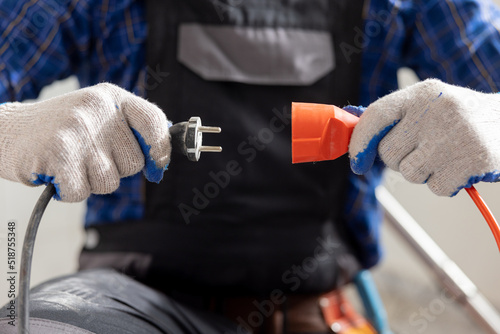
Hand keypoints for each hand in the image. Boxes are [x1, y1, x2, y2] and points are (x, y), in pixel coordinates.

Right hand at [0, 83, 169, 201]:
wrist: (8, 131)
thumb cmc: (62, 131)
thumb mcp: (98, 117)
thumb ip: (131, 133)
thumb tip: (161, 163)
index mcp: (112, 98)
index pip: (154, 120)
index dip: (161, 146)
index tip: (158, 163)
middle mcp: (98, 109)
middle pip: (135, 163)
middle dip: (114, 169)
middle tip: (87, 156)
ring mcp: (78, 129)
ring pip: (109, 182)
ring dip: (91, 182)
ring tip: (71, 163)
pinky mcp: (59, 152)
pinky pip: (82, 192)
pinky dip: (69, 192)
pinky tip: (57, 173)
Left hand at [349, 79, 499, 195]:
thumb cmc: (461, 117)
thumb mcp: (429, 104)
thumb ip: (394, 118)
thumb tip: (355, 136)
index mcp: (422, 93)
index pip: (376, 115)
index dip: (360, 142)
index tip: (357, 162)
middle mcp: (436, 110)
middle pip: (388, 153)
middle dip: (399, 159)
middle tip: (423, 150)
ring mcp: (454, 136)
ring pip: (409, 173)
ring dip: (423, 172)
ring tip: (445, 155)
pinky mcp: (472, 161)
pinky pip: (435, 187)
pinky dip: (445, 183)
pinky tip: (460, 166)